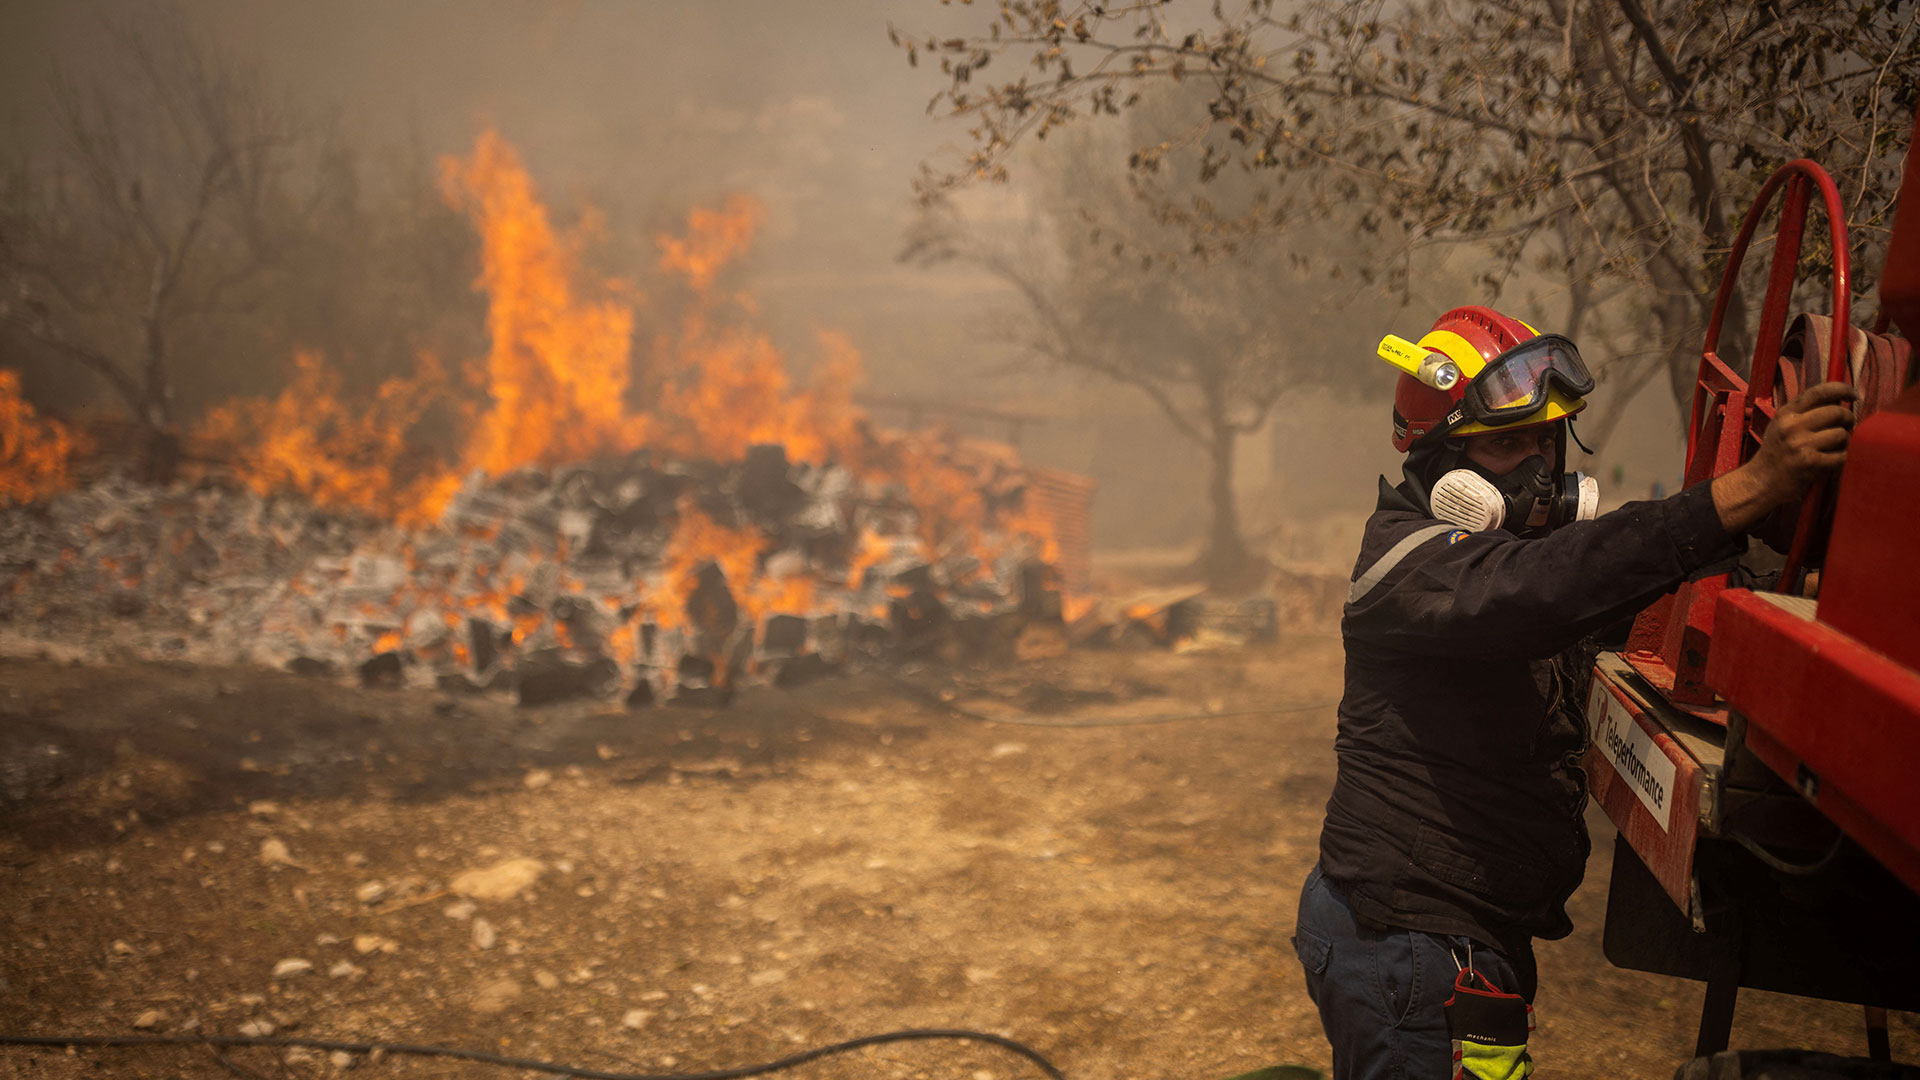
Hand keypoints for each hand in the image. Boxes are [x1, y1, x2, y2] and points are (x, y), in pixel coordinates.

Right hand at [1711, 381, 1856, 532]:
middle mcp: (1792, 425)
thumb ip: (1804, 412)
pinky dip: (1840, 459)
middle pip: (1837, 412)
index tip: (1853, 395)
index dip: (1842, 389)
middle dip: (1848, 419)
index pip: (1820, 391)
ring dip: (1843, 442)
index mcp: (1786, 413)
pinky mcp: (1809, 462)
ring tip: (1832, 447)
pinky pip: (1840, 456)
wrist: (1760, 483)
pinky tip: (1829, 462)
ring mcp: (1800, 444)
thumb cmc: (1776, 454)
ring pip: (1841, 434)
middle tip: (1846, 426)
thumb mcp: (1782, 426)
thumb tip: (1838, 401)